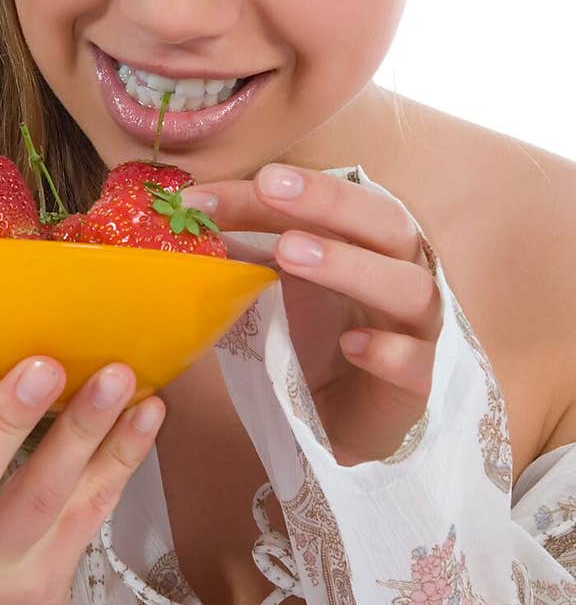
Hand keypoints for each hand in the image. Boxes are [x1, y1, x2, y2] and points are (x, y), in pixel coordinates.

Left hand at [180, 166, 440, 466]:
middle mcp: (402, 274)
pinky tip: (352, 345)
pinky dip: (387, 350)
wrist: (342, 419)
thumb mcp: (276, 286)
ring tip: (290, 254)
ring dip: (349, 265)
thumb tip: (187, 214)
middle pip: (387, 223)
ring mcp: (416, 330)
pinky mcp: (417, 385)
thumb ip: (246, 251)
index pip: (337, 200)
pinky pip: (415, 364)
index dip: (288, 188)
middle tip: (269, 187)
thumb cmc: (315, 338)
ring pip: (408, 288)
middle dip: (328, 201)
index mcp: (371, 242)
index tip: (229, 184)